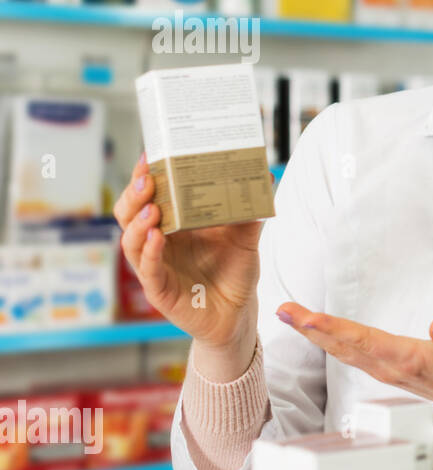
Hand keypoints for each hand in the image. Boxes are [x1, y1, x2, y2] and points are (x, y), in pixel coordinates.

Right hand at [113, 152, 266, 354]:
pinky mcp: (159, 290)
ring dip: (139, 223)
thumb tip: (265, 178)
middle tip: (147, 179)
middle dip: (134, 195)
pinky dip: (151, 252)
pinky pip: (149, 269)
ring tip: (152, 207)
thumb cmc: (235, 273)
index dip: (144, 177)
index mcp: (172, 225)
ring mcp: (155, 266)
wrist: (239, 313)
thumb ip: (249, 212)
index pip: (148, 196)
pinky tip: (158, 237)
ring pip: (132, 241)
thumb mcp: (245, 238)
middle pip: (129, 215)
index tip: (150, 156)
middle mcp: (157, 243)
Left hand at [275, 304, 432, 414]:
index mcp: (408, 360)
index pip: (364, 340)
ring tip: (291, 314)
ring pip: (342, 351)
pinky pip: (349, 354)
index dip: (334, 329)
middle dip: (311, 327)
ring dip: (314, 333)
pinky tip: (315, 331)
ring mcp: (383, 371)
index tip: (307, 317)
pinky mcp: (383, 370)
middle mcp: (389, 367)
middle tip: (284, 308)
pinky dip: (328, 340)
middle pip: (343, 345)